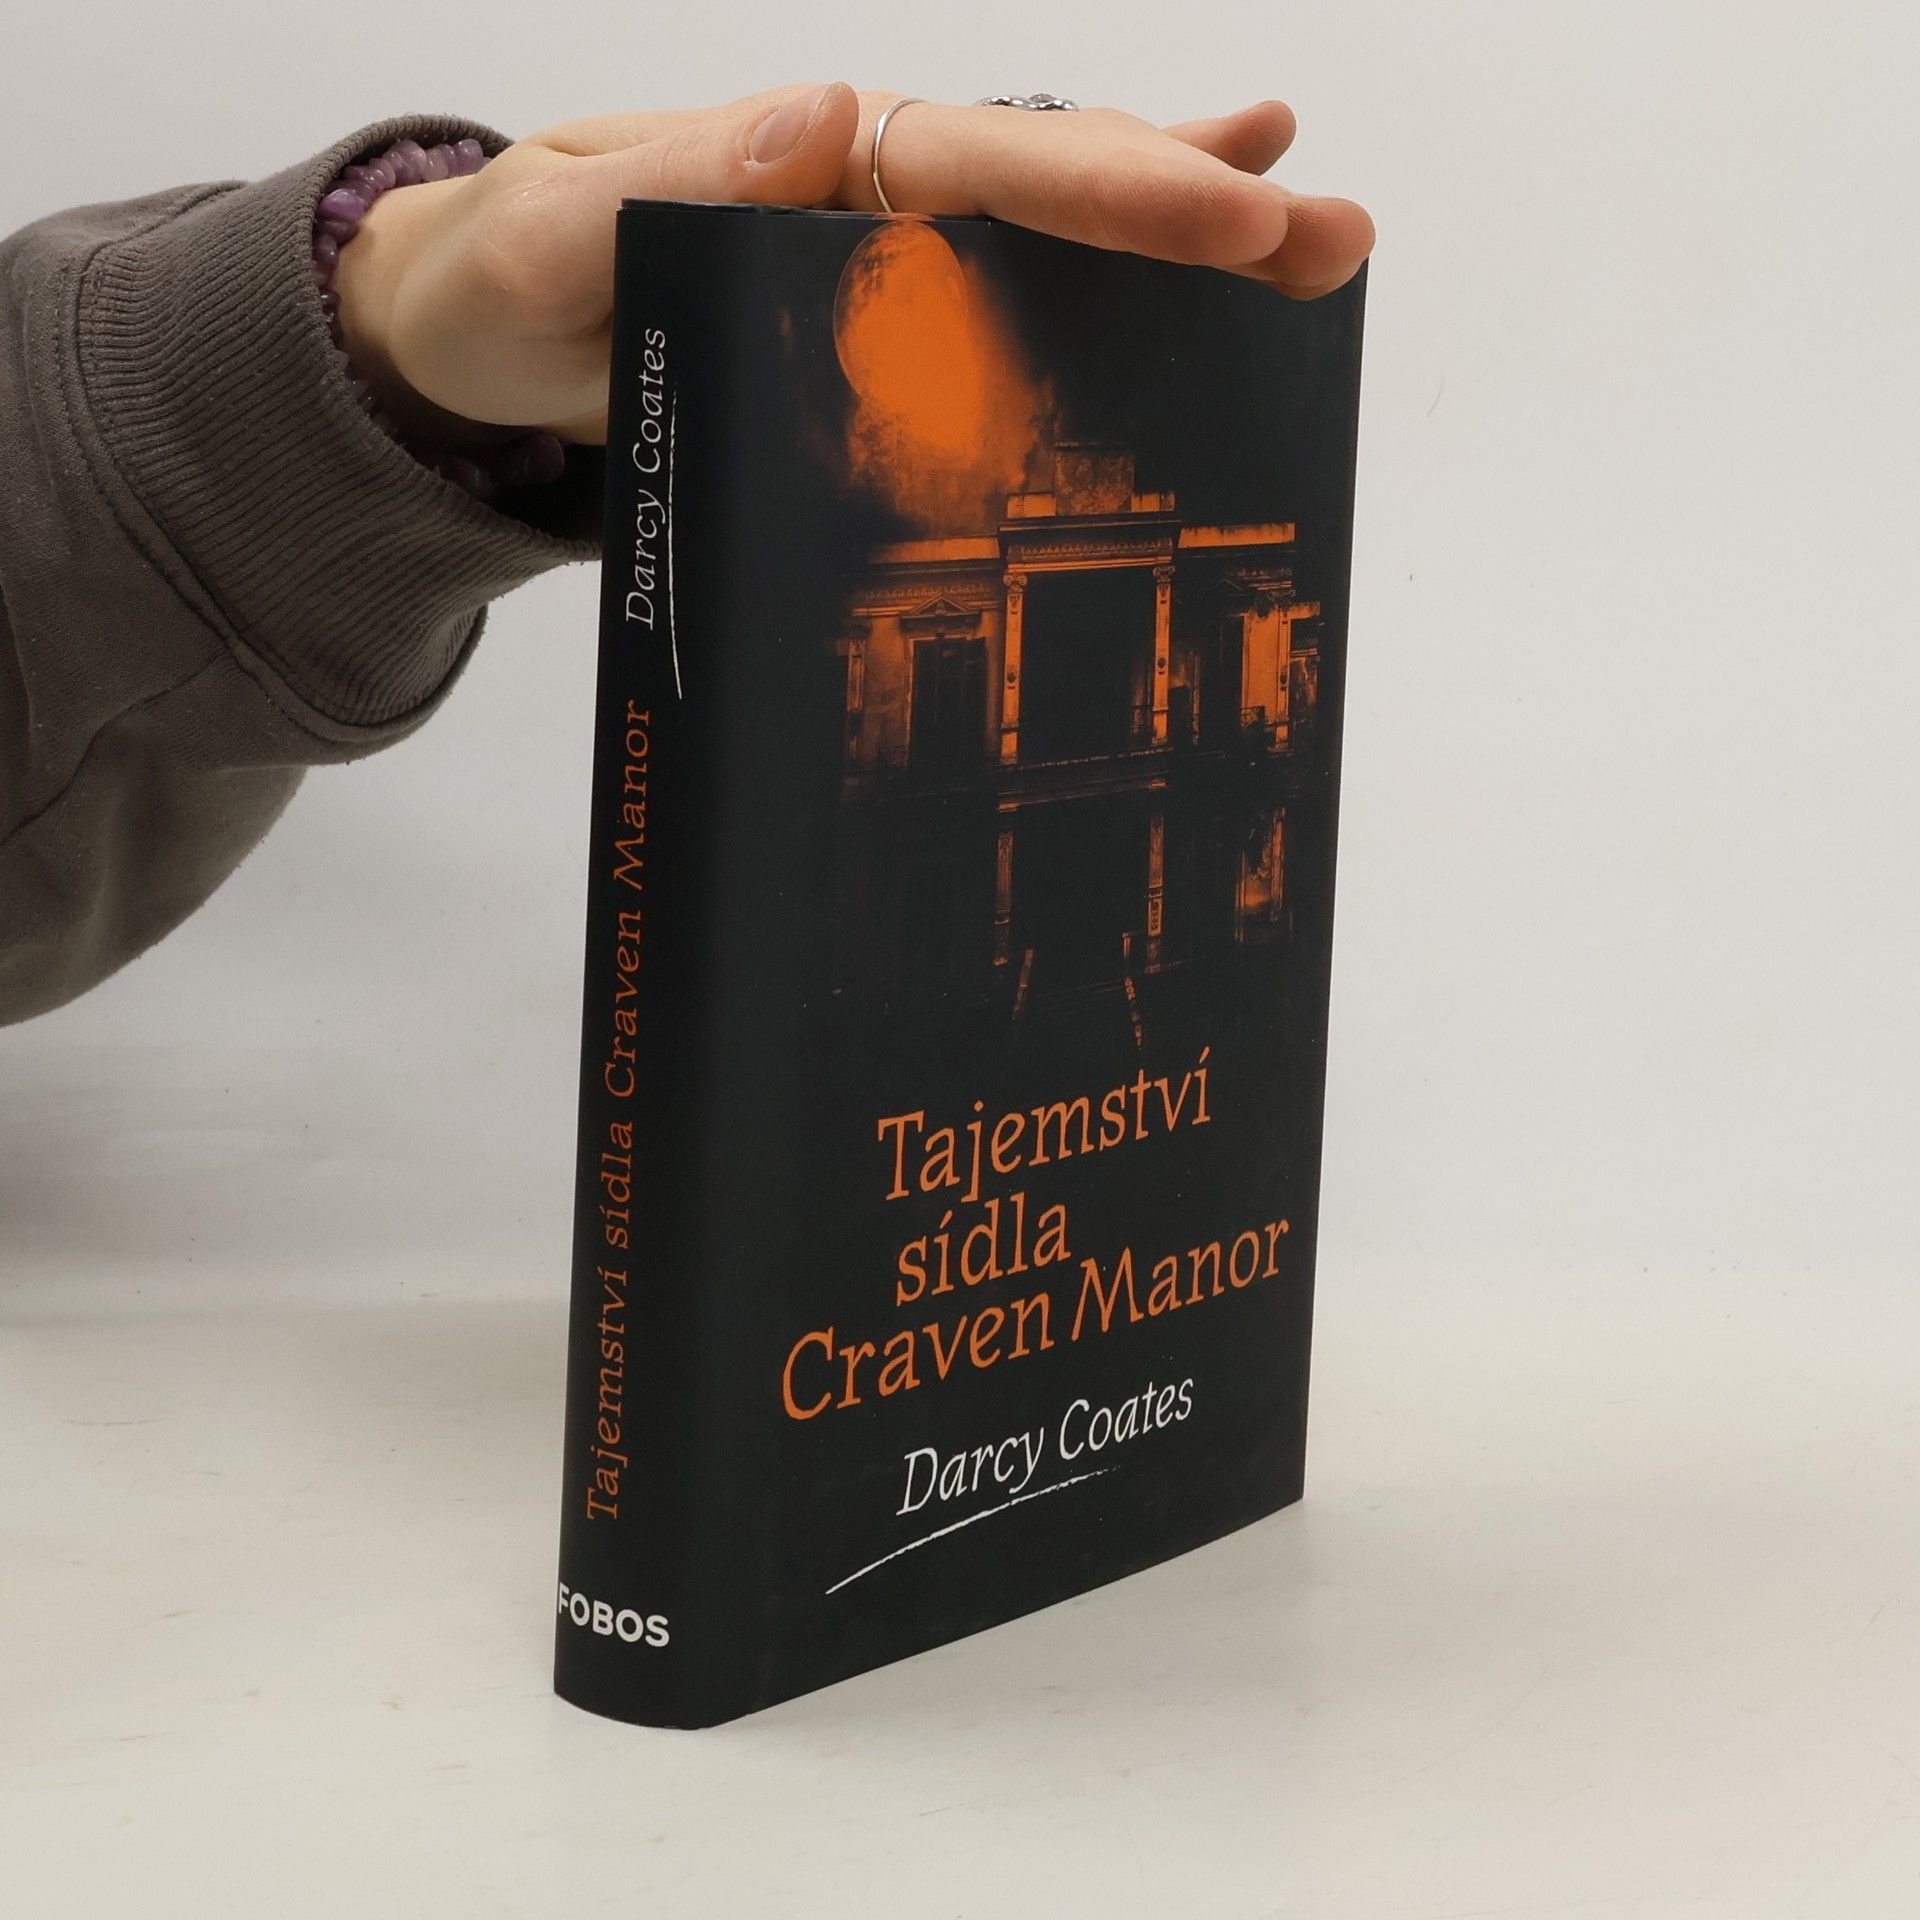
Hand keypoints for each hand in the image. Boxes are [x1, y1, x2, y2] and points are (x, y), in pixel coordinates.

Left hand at [334, 85, 1373, 447]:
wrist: (469, 343)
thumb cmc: (504, 279)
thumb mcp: (559, 232)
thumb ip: (676, 185)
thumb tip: (825, 119)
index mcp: (817, 161)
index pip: (990, 166)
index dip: (1113, 186)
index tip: (1229, 210)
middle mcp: (871, 193)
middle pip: (1060, 185)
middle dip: (1197, 207)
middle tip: (1330, 236)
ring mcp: (884, 258)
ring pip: (1060, 234)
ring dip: (1187, 238)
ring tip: (1313, 243)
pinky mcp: (878, 325)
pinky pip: (1005, 301)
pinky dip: (1098, 286)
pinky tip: (1188, 265)